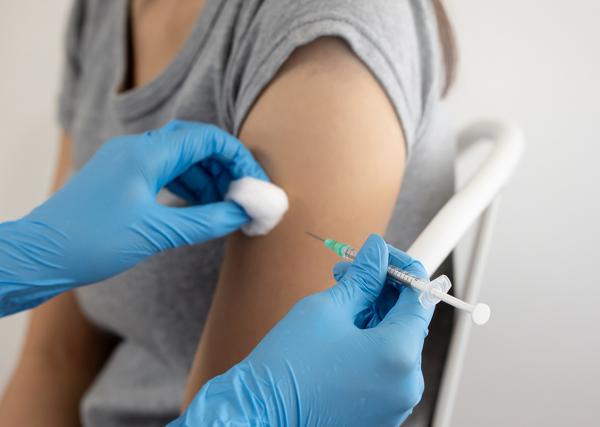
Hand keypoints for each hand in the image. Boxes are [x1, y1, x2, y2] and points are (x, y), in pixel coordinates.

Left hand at [0, 120, 266, 315]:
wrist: (40, 254)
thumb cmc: (91, 241)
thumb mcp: (156, 234)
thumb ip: (205, 222)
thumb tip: (241, 214)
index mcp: (146, 154)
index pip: (206, 139)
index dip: (237, 158)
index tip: (253, 184)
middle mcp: (137, 149)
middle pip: (195, 145)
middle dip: (224, 168)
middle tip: (242, 197)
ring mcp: (127, 161)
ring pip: (180, 158)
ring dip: (206, 179)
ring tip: (224, 206)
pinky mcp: (122, 177)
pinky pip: (164, 171)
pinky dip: (186, 186)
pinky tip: (198, 207)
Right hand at [171, 235, 433, 426]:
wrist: (259, 413)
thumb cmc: (288, 365)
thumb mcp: (327, 308)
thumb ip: (363, 277)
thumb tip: (378, 253)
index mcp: (399, 354)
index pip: (419, 296)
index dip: (400, 268)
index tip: (379, 255)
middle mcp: (408, 384)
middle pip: (408, 321)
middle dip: (382, 291)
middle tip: (350, 273)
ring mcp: (396, 403)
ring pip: (395, 345)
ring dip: (374, 317)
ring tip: (339, 304)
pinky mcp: (380, 414)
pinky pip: (385, 369)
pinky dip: (370, 345)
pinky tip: (341, 334)